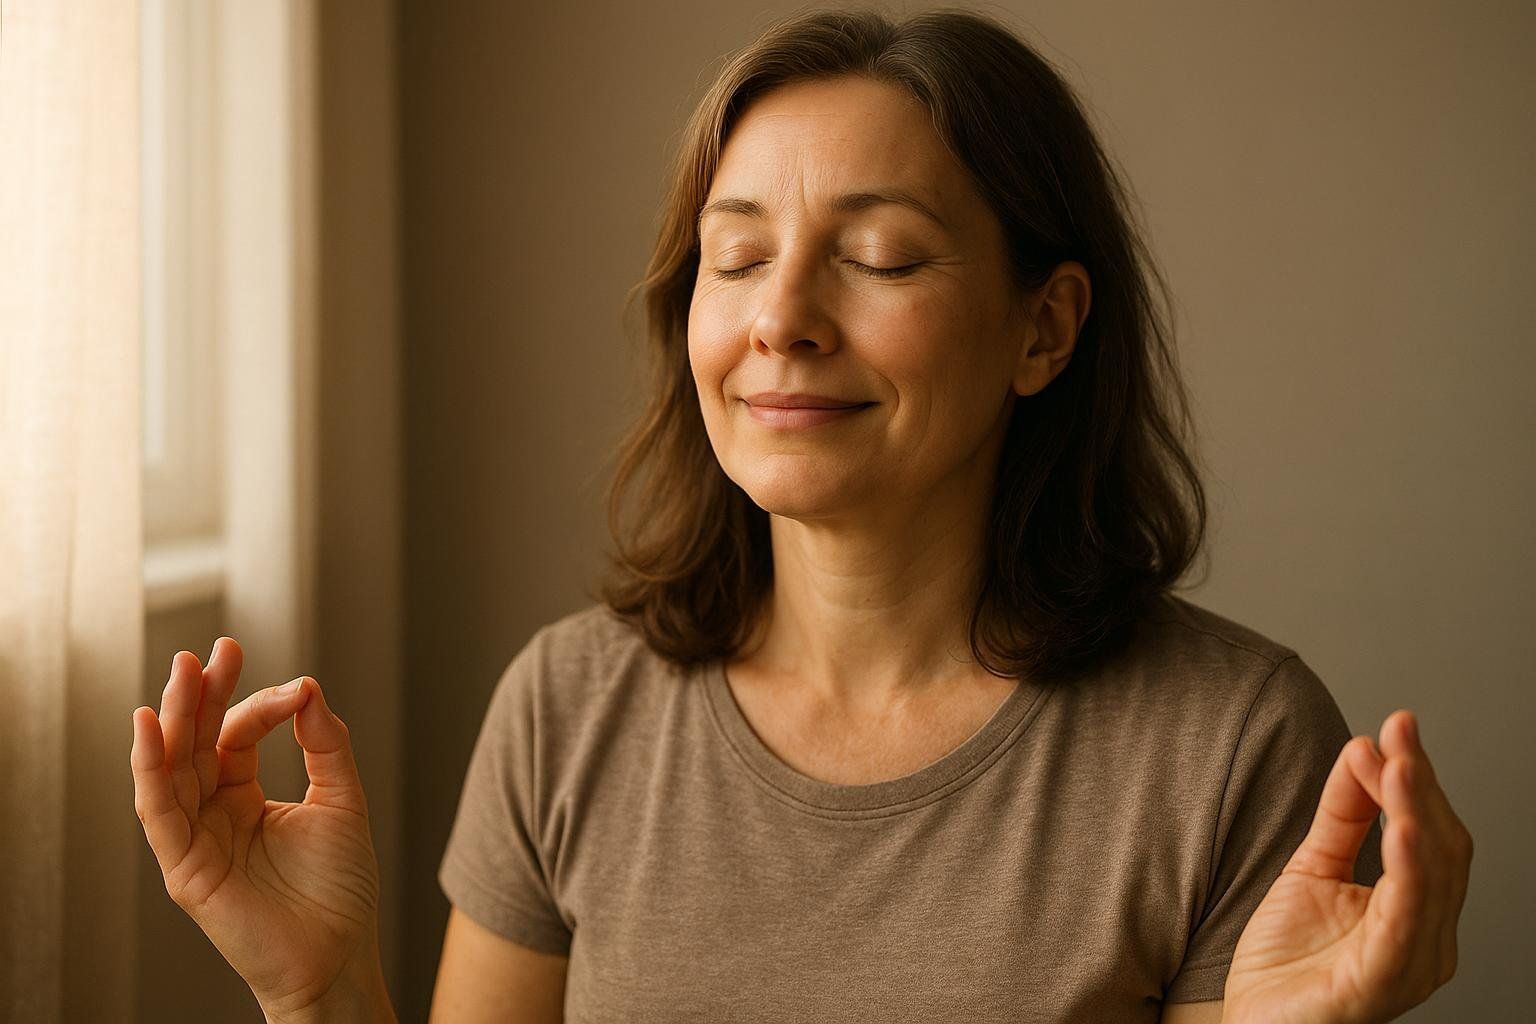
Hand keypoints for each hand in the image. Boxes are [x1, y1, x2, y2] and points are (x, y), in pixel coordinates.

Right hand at [130, 638, 385, 1017]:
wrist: (338, 954)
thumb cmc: (340, 887)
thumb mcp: (343, 799)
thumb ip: (325, 743)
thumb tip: (308, 685)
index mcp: (245, 797)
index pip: (236, 736)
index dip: (260, 705)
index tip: (296, 690)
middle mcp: (212, 814)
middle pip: (193, 743)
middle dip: (198, 695)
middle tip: (209, 652)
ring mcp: (194, 840)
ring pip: (170, 768)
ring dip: (171, 719)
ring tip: (180, 673)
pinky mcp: (184, 868)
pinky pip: (158, 812)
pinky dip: (149, 769)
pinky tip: (148, 728)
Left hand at [1222, 709, 1472, 1023]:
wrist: (1251, 1023)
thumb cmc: (1287, 964)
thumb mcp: (1313, 868)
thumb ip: (1342, 815)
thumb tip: (1365, 749)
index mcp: (1416, 912)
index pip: (1430, 833)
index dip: (1416, 779)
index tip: (1397, 725)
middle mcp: (1426, 939)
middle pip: (1439, 850)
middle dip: (1419, 787)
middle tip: (1399, 734)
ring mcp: (1408, 964)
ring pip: (1430, 879)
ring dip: (1416, 816)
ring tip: (1400, 768)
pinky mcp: (1379, 983)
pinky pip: (1404, 922)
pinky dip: (1408, 873)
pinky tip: (1400, 831)